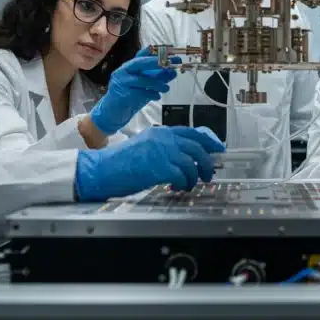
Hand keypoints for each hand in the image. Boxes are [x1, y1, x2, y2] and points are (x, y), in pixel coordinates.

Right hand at [74, 126, 225, 201]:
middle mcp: (164, 138)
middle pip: (198, 147)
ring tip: (188, 185)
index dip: (208, 142)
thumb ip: (163, 147)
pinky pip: (183, 176)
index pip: (191, 133)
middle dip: (207, 162)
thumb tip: (183, 158)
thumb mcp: (144, 146)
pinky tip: (177, 188)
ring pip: (193, 163)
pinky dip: (184, 184)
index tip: (218, 149)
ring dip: (195, 177)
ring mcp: (163, 152)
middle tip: (209, 173)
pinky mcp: (161, 167)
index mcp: (160, 132)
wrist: (102, 169)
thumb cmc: (119, 162)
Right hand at [90, 47, 179, 134]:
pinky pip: (139, 93)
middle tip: (170, 63)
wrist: (114, 112)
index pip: (141, 54)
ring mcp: (121, 82)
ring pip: (141, 80)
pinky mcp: (121, 94)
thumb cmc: (130, 96)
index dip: (154, 51)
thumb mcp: (146, 85)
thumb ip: (158, 78)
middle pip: (139, 62)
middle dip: (156, 62)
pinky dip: (151, 94)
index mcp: (129, 67)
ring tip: (166, 88)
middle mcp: (123, 71)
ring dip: (156, 83)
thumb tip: (173, 72)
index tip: (168, 49)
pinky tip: (157, 96)